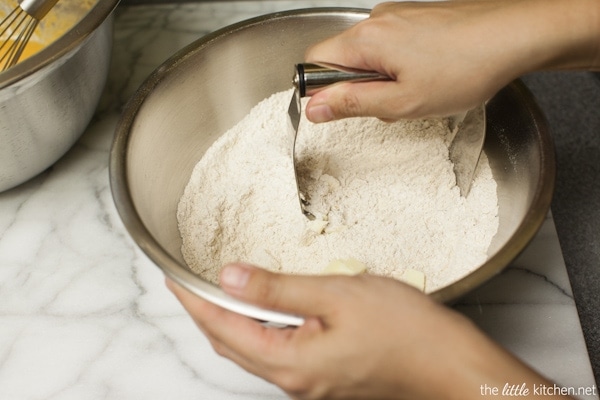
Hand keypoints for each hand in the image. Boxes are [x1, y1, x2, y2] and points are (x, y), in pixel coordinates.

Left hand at [167, 263, 565, 399]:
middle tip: (188, 283)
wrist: (447, 364)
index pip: (223, 328)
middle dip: (204, 313)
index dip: (195, 301)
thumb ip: (278, 288)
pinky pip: (275, 352)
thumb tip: (230, 278)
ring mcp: (308, 382)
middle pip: (230, 345)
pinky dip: (257, 329)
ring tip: (217, 293)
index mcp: (289, 361)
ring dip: (229, 321)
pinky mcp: (322, 376)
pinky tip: (263, 309)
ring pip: (251, 350)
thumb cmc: (405, 330)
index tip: (174, 279)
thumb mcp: (336, 295)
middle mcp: (293, 380)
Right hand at [304, 0, 599, 122]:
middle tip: (390, 105)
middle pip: (340, 58)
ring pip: (368, 55)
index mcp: (365, 39)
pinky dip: (399, 66)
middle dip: (357, 88)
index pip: (313, 62)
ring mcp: (397, 15)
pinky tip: (427, 77)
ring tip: (416, 92)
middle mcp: (376, 20)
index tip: (343, 108)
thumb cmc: (464, 68)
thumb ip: (351, 104)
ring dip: (381, 80)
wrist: (513, 36)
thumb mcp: (401, 102)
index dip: (320, 90)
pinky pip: (390, 46)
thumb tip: (313, 108)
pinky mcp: (416, 17)